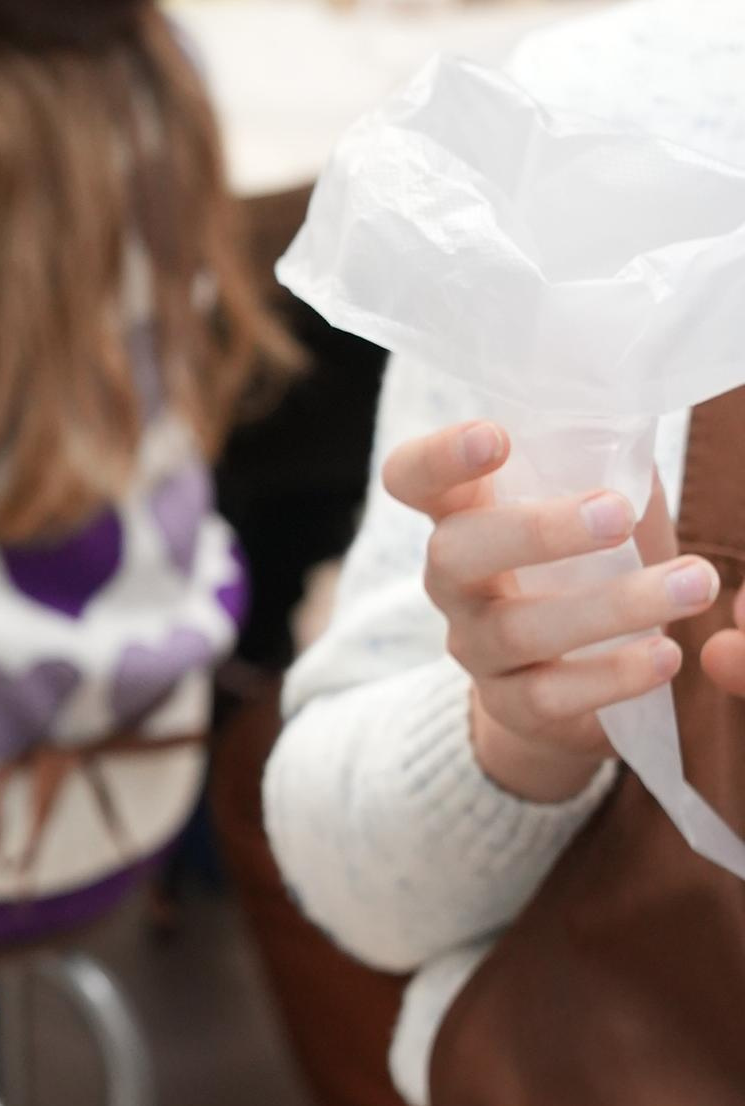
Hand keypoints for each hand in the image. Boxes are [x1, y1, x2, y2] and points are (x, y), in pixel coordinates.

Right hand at [383, 420, 717, 805]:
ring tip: (694, 583)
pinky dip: (613, 676)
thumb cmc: (584, 561)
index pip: (412, 477)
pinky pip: (549, 697)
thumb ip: (601, 458)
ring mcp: (474, 647)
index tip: (496, 437)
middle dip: (537, 531)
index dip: (439, 457)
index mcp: (460, 513)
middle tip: (618, 515)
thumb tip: (640, 399)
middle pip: (455, 553)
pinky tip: (667, 654)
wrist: (567, 675)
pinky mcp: (511, 706)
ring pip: (518, 630)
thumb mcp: (589, 498)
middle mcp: (452, 581)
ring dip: (612, 605)